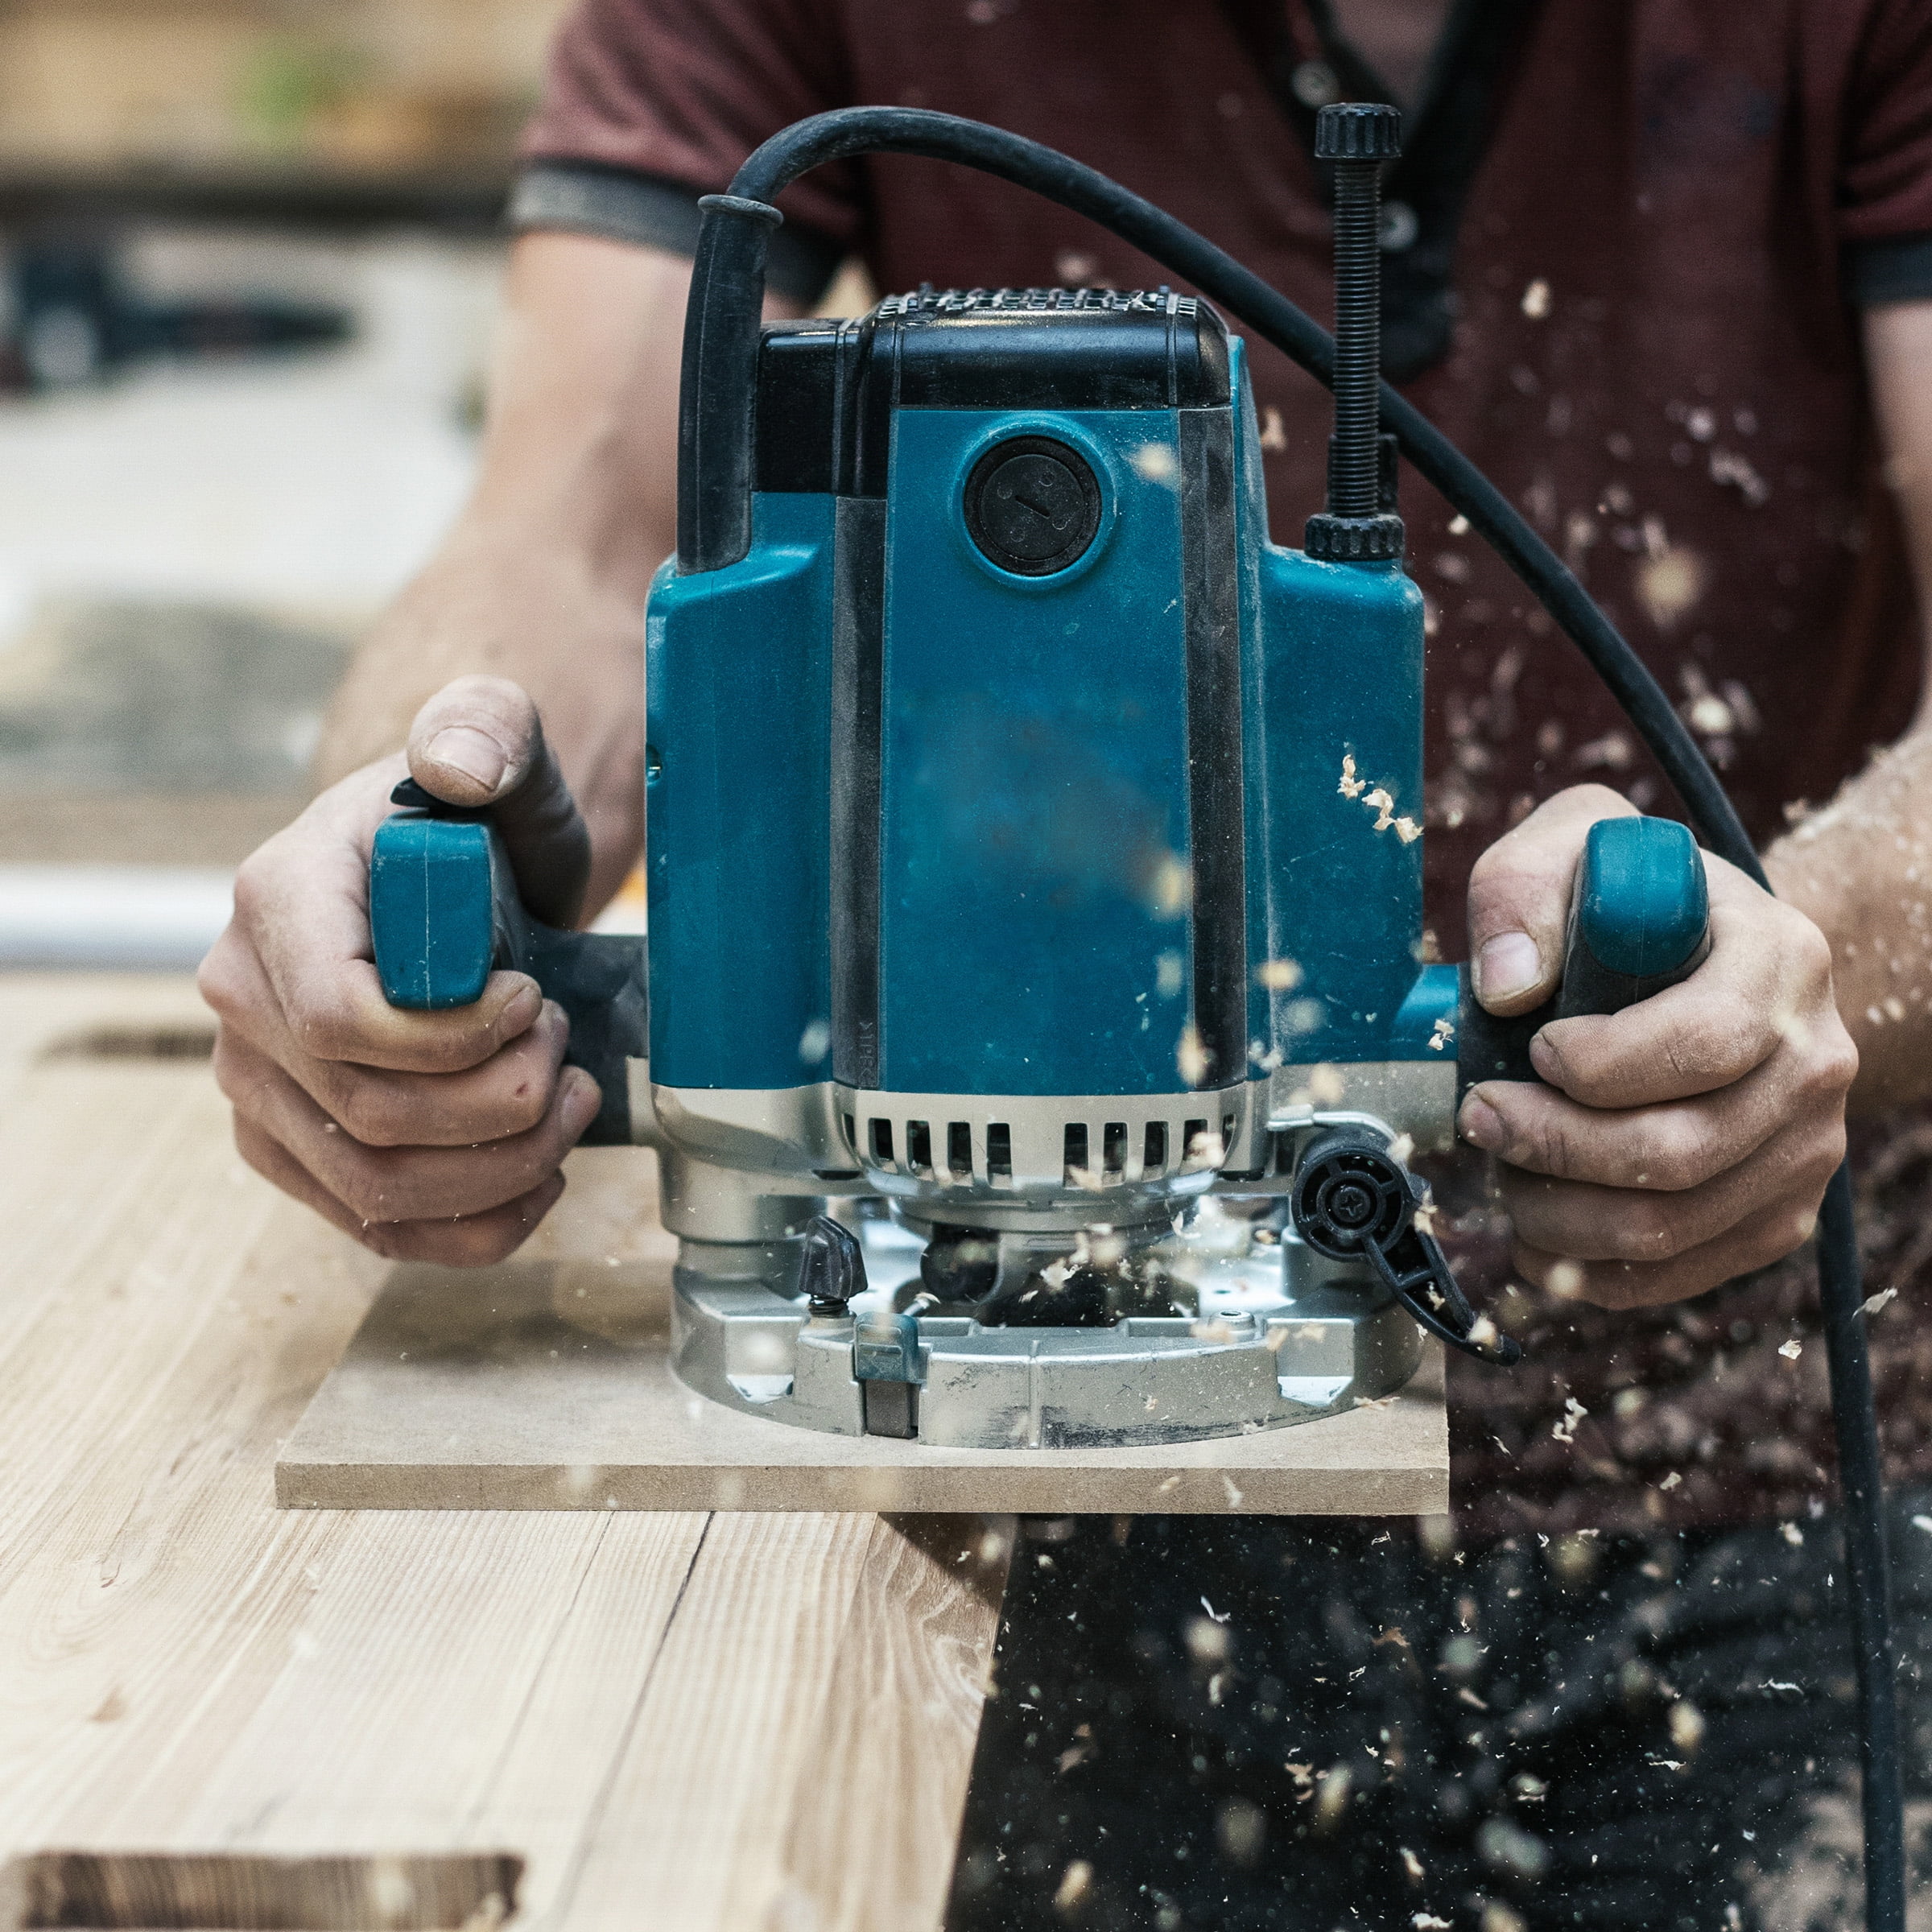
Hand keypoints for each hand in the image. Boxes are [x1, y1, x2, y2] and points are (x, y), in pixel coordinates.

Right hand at [200, 676, 601, 1263]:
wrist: (466, 875)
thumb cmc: (482, 816)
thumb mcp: (499, 745)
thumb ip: (486, 729)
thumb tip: (457, 763)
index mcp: (277, 902)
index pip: (345, 1021)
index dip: (458, 1040)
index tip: (536, 1002)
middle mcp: (246, 1002)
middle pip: (369, 1115)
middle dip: (500, 1104)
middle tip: (567, 1053)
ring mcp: (264, 1087)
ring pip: (376, 1188)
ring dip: (501, 1167)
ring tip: (568, 1103)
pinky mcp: (300, 1152)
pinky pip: (381, 1229)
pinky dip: (478, 1225)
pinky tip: (541, 1178)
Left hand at [1456, 786, 1856, 1309]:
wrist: (1708, 961)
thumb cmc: (1629, 906)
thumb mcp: (1573, 848)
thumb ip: (1523, 890)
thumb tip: (1506, 986)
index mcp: (1780, 960)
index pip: (1703, 1041)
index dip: (1599, 1065)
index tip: (1532, 1048)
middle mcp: (1814, 1060)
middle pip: (1678, 1150)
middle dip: (1551, 1146)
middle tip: (1480, 1117)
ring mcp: (1806, 1148)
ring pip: (1670, 1224)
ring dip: (1557, 1213)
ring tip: (1503, 1169)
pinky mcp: (1778, 1214)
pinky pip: (1681, 1272)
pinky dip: (1591, 1268)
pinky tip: (1537, 1232)